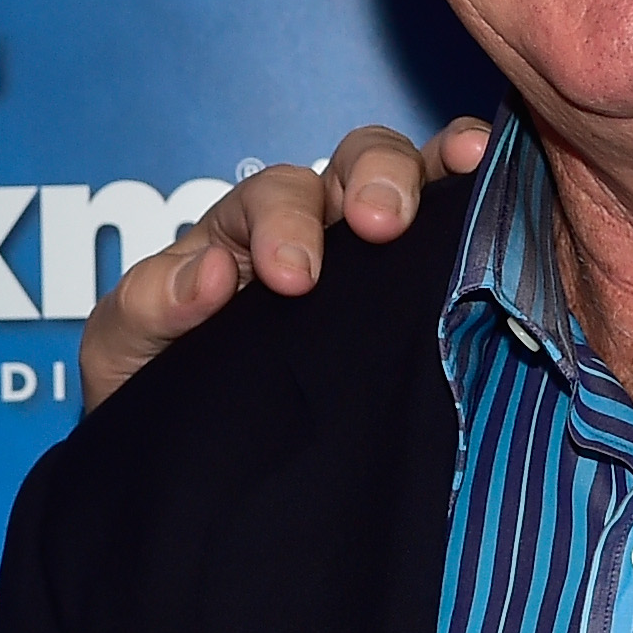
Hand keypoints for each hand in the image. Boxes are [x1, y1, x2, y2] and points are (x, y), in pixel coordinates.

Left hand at [77, 117, 494, 408]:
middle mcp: (313, 232)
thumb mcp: (123, 351)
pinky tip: (508, 195)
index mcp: (240, 237)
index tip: (292, 278)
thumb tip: (210, 274)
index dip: (284, 224)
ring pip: (412, 181)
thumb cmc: (151, 392)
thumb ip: (149, 306)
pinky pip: (459, 230)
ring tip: (467, 162)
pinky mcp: (422, 302)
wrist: (186, 470)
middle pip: (350, 166)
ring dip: (436, 171)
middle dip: (370, 179)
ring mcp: (372, 263)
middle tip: (379, 225)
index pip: (270, 199)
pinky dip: (484, 196)